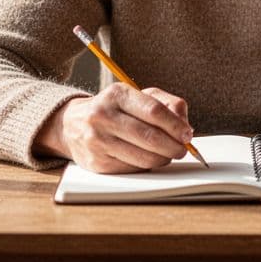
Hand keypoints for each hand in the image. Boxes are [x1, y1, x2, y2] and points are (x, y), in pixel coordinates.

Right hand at [35, 83, 193, 172]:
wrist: (73, 125)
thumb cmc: (115, 109)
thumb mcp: (138, 96)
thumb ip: (167, 104)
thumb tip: (185, 126)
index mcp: (117, 94)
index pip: (153, 111)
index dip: (175, 125)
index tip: (187, 134)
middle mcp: (103, 115)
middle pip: (149, 136)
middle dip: (173, 146)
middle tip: (182, 149)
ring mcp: (98, 140)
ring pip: (143, 156)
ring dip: (163, 158)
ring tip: (168, 154)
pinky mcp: (97, 162)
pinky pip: (132, 168)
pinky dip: (146, 165)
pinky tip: (147, 158)